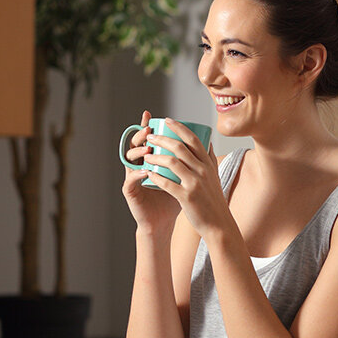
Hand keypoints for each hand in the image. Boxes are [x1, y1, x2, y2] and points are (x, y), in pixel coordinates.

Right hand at [121, 110, 179, 230]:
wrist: (163, 222)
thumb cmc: (174, 199)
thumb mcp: (184, 177)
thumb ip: (191, 161)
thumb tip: (208, 144)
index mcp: (150, 160)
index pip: (147, 139)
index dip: (146, 126)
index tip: (152, 115)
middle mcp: (138, 165)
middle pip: (135, 144)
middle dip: (141, 135)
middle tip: (149, 129)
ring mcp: (132, 177)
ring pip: (129, 159)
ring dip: (138, 153)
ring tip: (148, 150)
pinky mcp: (130, 191)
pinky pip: (131, 180)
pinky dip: (138, 174)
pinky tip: (146, 171)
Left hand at [140, 118, 229, 235]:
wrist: (218, 223)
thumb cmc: (213, 199)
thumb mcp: (215, 175)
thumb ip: (209, 158)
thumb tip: (206, 141)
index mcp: (208, 163)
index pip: (193, 139)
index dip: (179, 127)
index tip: (167, 120)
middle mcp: (203, 170)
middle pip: (180, 147)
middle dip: (162, 138)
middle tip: (150, 136)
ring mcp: (195, 183)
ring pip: (171, 162)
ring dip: (155, 156)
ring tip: (145, 155)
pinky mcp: (186, 197)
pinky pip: (167, 183)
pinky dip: (155, 176)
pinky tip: (148, 173)